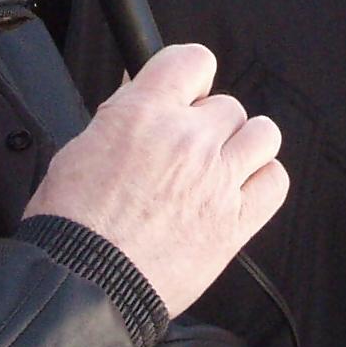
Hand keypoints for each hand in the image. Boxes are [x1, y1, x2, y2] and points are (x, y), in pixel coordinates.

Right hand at [26, 41, 287, 316]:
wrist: (81, 287)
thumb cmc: (70, 226)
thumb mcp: (80, 148)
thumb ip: (121, 115)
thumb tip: (142, 88)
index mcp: (143, 114)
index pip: (194, 60)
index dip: (191, 78)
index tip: (185, 95)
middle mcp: (187, 141)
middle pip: (228, 106)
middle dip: (209, 125)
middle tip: (186, 152)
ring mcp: (216, 181)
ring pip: (263, 134)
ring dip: (244, 146)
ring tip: (219, 167)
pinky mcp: (235, 223)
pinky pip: (275, 182)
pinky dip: (262, 182)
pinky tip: (238, 192)